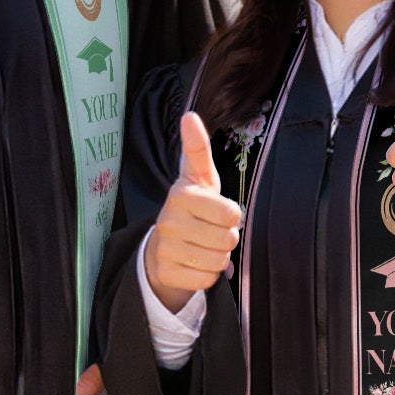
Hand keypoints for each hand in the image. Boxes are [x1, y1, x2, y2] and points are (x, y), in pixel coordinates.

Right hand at [144, 112, 242, 312]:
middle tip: (210, 231)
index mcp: (181, 195)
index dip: (232, 215)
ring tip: (202, 246)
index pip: (232, 214)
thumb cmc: (192, 207)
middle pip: (228, 240)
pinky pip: (207, 279)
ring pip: (219, 261)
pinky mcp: (166, 273)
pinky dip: (207, 274)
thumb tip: (189, 115)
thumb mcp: (198, 177)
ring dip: (218, 256)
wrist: (162, 246)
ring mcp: (165, 249)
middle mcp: (169, 221)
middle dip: (226, 238)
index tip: (217, 210)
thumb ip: (198, 148)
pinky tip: (194, 262)